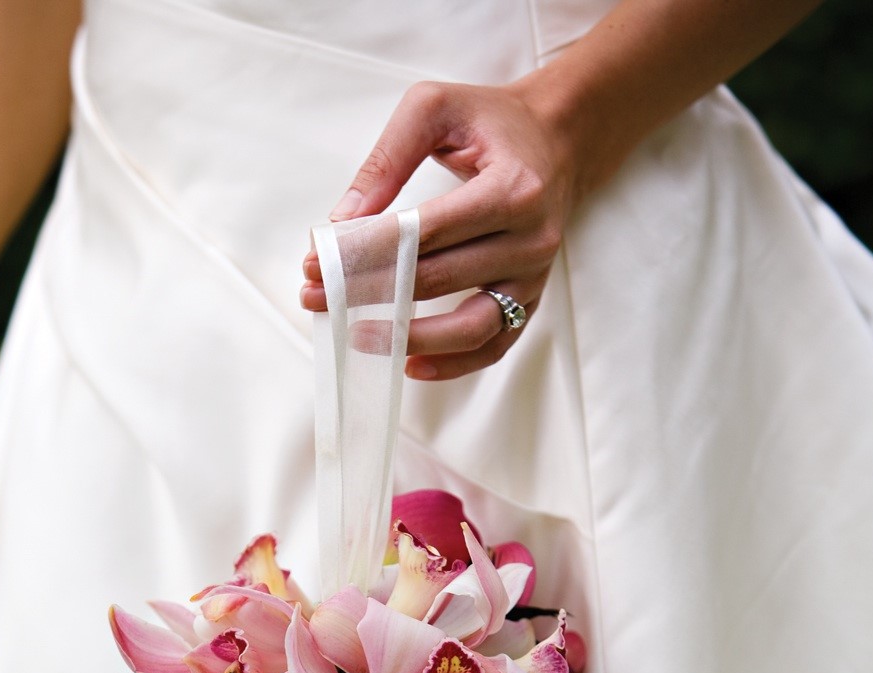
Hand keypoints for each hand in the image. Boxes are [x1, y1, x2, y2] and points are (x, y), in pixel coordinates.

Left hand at [300, 75, 590, 381]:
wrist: (556, 141)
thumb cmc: (490, 122)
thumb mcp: (435, 108)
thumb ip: (387, 159)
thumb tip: (342, 222)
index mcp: (511, 189)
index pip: (427, 232)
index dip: (368, 251)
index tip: (318, 262)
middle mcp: (531, 240)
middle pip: (438, 279)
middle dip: (370, 290)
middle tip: (316, 296)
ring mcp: (533, 277)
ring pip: (470, 325)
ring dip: (409, 337)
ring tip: (359, 336)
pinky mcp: (530, 300)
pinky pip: (493, 344)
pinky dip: (453, 364)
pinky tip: (411, 365)